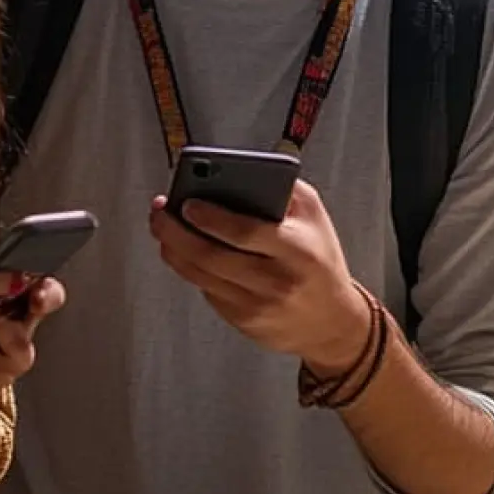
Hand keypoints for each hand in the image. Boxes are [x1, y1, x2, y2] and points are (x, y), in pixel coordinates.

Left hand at [148, 179, 369, 372]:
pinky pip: (206, 290)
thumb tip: (241, 171)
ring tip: (162, 228)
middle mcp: (275, 281)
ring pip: (200, 276)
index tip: (187, 202)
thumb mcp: (315, 219)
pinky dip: (190, 269)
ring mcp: (256, 306)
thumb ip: (285, 190)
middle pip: (211, 255)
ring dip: (173, 250)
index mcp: (296, 250)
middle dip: (176, 231)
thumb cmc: (320, 261)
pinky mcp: (242, 321)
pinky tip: (183, 252)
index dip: (210, 217)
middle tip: (160, 212)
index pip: (244, 232)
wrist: (333, 322)